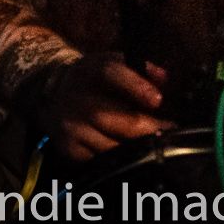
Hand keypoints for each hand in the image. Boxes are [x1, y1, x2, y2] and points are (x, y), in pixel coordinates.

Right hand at [38, 54, 171, 161]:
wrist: (53, 92)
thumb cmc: (95, 78)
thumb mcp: (114, 63)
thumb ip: (142, 69)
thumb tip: (165, 79)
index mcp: (92, 71)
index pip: (113, 75)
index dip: (137, 87)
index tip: (158, 101)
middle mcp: (79, 99)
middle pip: (118, 119)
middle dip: (149, 128)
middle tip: (170, 131)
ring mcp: (71, 126)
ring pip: (112, 146)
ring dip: (137, 149)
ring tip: (156, 146)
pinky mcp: (68, 148)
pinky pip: (100, 160)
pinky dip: (118, 161)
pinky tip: (131, 157)